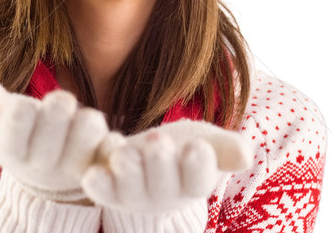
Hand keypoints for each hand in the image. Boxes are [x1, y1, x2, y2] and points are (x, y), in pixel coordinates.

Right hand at [0, 79, 108, 200]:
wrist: (47, 171)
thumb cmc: (22, 133)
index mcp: (10, 148)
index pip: (12, 135)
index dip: (20, 116)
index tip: (25, 104)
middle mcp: (41, 164)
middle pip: (50, 140)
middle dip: (57, 112)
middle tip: (62, 99)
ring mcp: (72, 167)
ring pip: (85, 141)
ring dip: (88, 123)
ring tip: (86, 116)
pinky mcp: (100, 164)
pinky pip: (109, 153)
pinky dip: (112, 143)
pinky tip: (111, 138)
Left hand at [81, 119, 252, 213]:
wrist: (150, 157)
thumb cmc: (183, 148)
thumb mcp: (207, 141)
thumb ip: (225, 148)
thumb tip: (246, 154)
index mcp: (194, 182)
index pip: (199, 179)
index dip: (198, 165)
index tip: (197, 147)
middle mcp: (165, 195)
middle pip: (164, 185)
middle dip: (160, 163)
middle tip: (157, 140)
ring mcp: (135, 196)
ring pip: (131, 189)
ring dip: (128, 172)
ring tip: (123, 152)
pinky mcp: (109, 190)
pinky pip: (102, 191)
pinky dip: (98, 185)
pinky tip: (92, 174)